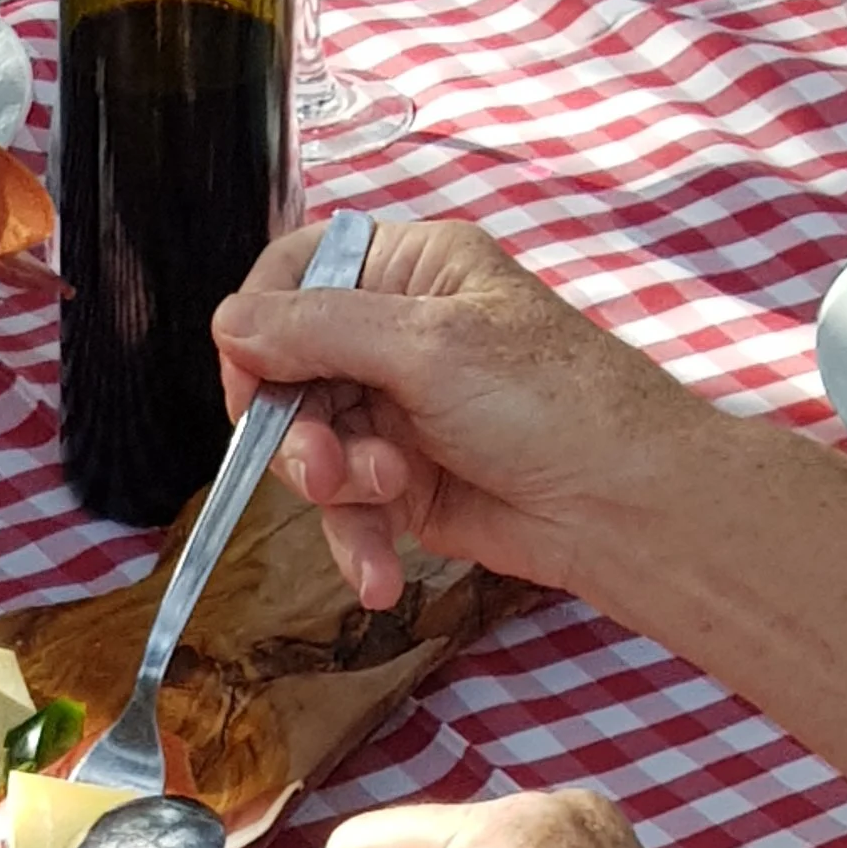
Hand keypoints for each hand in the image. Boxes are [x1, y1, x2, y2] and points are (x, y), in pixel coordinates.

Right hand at [210, 216, 696, 612]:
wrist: (619, 503)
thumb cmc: (549, 402)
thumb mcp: (428, 348)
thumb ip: (320, 331)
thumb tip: (227, 321)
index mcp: (407, 273)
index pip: (297, 278)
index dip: (262, 332)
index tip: (255, 387)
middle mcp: (394, 337)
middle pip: (291, 377)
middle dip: (302, 433)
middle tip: (324, 471)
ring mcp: (397, 414)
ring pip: (313, 451)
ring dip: (337, 489)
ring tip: (387, 498)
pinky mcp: (404, 486)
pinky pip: (348, 511)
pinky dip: (358, 544)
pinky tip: (380, 575)